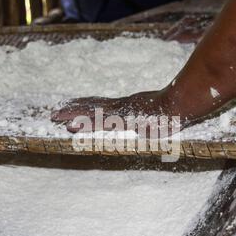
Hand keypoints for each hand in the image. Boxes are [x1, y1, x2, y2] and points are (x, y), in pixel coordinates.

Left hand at [51, 89, 177, 132]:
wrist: (181, 105)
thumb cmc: (174, 113)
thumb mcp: (160, 120)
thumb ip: (151, 124)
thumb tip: (147, 130)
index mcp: (128, 107)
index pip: (102, 107)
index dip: (86, 107)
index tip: (73, 108)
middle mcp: (121, 107)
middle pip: (92, 106)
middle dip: (73, 109)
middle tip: (55, 113)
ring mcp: (121, 111)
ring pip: (91, 112)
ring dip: (72, 115)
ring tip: (55, 117)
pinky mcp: (122, 118)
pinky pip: (99, 122)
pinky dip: (84, 124)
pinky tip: (71, 126)